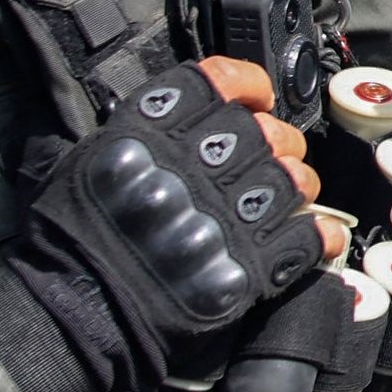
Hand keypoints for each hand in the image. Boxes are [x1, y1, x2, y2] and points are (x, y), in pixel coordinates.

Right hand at [0, 60, 340, 391]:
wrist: (78, 310)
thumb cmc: (73, 240)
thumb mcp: (85, 158)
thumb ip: (137, 130)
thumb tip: (178, 113)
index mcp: (151, 131)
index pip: (220, 81)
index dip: (248, 84)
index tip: (256, 96)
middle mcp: (193, 164)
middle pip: (267, 132)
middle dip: (278, 142)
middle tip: (271, 157)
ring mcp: (225, 215)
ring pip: (294, 180)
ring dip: (297, 186)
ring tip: (283, 199)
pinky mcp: (247, 265)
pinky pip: (305, 238)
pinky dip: (318, 235)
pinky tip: (315, 235)